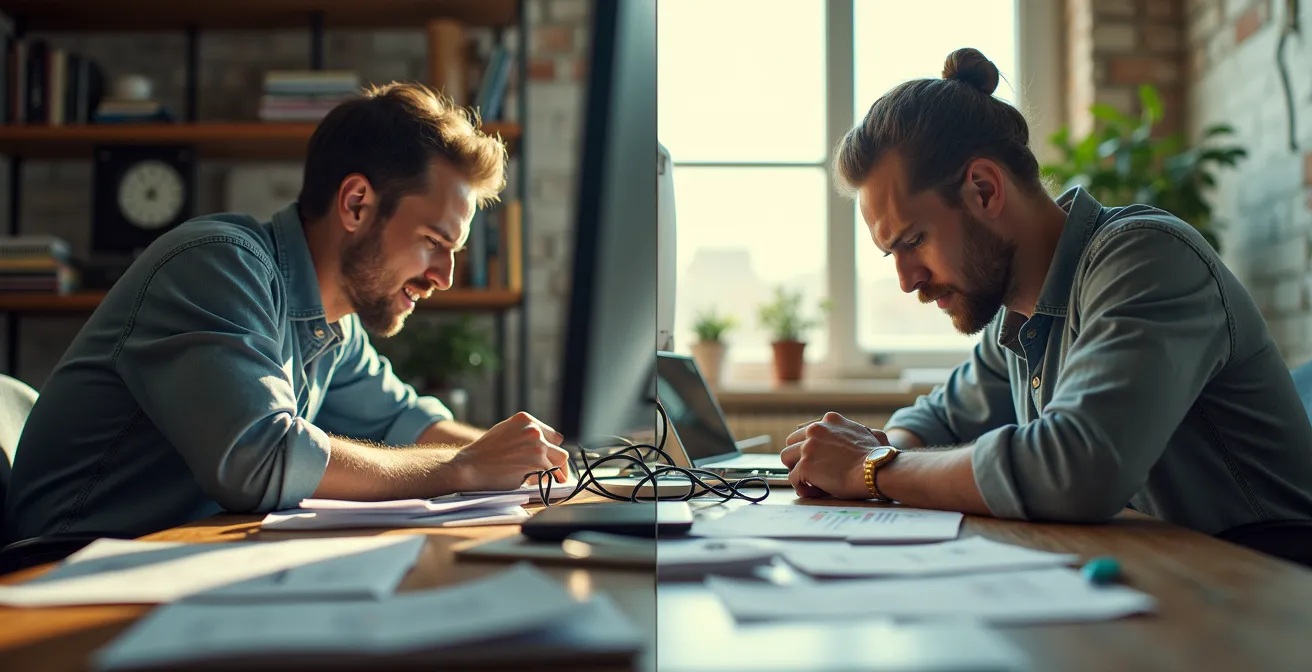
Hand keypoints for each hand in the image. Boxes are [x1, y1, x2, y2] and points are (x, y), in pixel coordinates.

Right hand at [448, 412, 570, 490]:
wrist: (470, 466)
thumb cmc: (485, 453)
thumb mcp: (506, 433)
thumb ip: (525, 437)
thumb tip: (545, 450)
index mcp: (525, 419)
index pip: (552, 434)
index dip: (551, 449)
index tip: (548, 459)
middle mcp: (533, 429)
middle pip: (559, 446)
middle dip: (555, 460)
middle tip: (551, 472)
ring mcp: (537, 444)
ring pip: (559, 460)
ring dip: (552, 471)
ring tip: (543, 478)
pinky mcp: (537, 461)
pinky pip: (551, 473)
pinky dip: (546, 480)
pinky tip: (536, 482)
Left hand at [781, 412, 888, 498]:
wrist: (876, 469)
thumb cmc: (878, 456)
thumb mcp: (868, 432)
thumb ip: (857, 431)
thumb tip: (870, 434)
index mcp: (830, 420)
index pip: (807, 430)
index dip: (809, 447)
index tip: (815, 458)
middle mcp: (815, 430)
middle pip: (791, 442)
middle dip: (797, 457)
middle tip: (809, 470)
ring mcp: (808, 447)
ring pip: (786, 458)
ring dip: (795, 470)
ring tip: (807, 481)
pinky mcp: (805, 465)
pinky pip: (792, 478)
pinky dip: (800, 486)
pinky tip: (811, 491)